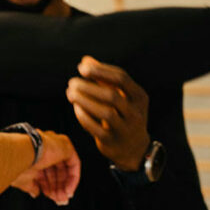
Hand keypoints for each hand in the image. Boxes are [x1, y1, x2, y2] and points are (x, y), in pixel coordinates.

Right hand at [10, 130, 80, 204]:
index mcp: (34, 153)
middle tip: (59, 199)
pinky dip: (73, 178)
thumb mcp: (24, 179)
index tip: (49, 196)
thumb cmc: (17, 164)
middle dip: (57, 187)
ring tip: (63, 198)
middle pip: (55, 170)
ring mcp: (56, 145)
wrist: (20, 154)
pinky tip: (68, 190)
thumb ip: (32, 186)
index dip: (47, 185)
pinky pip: (74, 164)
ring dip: (64, 185)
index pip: (44, 170)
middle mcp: (46, 147)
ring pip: (65, 168)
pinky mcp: (66, 146)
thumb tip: (36, 193)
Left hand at [67, 56, 149, 171]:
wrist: (134, 148)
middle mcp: (136, 113)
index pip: (121, 78)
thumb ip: (104, 78)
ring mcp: (125, 129)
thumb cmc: (123, 114)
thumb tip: (85, 60)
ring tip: (70, 92)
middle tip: (72, 81)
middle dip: (89, 87)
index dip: (100, 71)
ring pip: (105, 112)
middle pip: (112, 96)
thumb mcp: (121, 95)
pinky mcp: (112, 142)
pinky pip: (96, 128)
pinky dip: (83, 116)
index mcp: (140, 97)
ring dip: (84, 100)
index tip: (81, 67)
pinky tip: (75, 107)